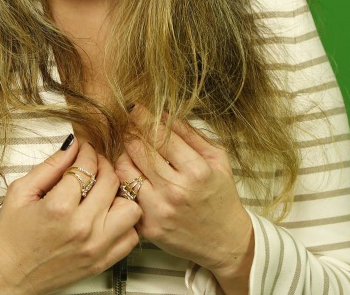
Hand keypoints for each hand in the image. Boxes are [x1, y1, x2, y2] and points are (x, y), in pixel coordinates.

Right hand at [0, 138, 141, 294]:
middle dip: (103, 165)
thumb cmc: (11, 237)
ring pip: (131, 209)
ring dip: (119, 196)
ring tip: (103, 193)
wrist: (10, 276)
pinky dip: (124, 223)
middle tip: (94, 164)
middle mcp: (82, 228)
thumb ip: (50, 166)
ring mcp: (96, 247)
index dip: (87, 152)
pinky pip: (131, 237)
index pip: (87, 166)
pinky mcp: (102, 262)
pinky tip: (107, 216)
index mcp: (59, 208)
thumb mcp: (21, 192)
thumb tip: (73, 146)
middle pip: (111, 182)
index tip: (84, 149)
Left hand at [115, 106, 253, 283]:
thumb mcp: (217, 160)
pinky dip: (125, 181)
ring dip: (124, 155)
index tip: (135, 108)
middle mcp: (175, 191)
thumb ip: (191, 134)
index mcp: (196, 171)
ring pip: (124, 171)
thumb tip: (164, 114)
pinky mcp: (147, 227)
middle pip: (138, 150)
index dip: (143, 118)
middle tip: (128, 125)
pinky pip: (126, 195)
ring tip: (130, 150)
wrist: (225, 242)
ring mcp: (159, 210)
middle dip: (130, 132)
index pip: (160, 135)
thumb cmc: (221, 198)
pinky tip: (132, 175)